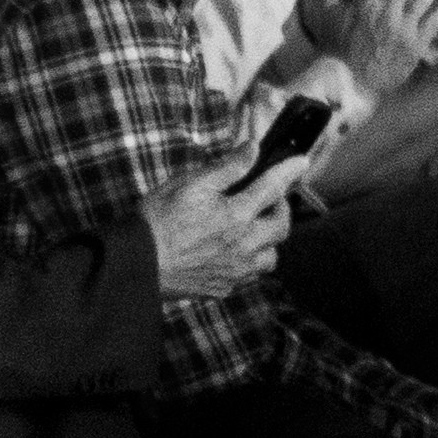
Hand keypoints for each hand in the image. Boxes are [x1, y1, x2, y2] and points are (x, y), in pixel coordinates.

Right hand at [145, 152, 308, 300]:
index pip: (273, 188)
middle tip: (272, 198)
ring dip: (269, 240)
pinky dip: (249, 262)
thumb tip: (253, 149)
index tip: (301, 162)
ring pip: (270, 257)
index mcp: (236, 216)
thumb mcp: (190, 184)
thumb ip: (226, 168)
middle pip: (281, 227)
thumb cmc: (158, 220)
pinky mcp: (221, 288)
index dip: (289, 171)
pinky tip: (235, 252)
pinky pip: (248, 276)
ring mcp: (234, 271)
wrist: (136, 264)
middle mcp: (243, 245)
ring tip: (254, 228)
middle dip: (282, 209)